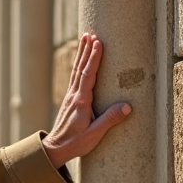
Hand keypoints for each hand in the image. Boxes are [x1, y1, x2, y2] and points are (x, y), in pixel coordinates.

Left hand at [42, 33, 131, 168]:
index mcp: (81, 102)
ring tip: (85, 39)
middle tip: (91, 34)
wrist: (55, 149)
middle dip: (86, 50)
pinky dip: (79, 65)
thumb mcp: (94, 135)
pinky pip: (75, 78)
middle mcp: (74, 96)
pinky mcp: (70, 100)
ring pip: (76, 71)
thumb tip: (127, 106)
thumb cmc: (75, 143)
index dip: (94, 58)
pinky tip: (81, 61)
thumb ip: (109, 120)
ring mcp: (70, 97)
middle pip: (80, 68)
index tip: (98, 43)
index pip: (88, 75)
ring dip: (82, 55)